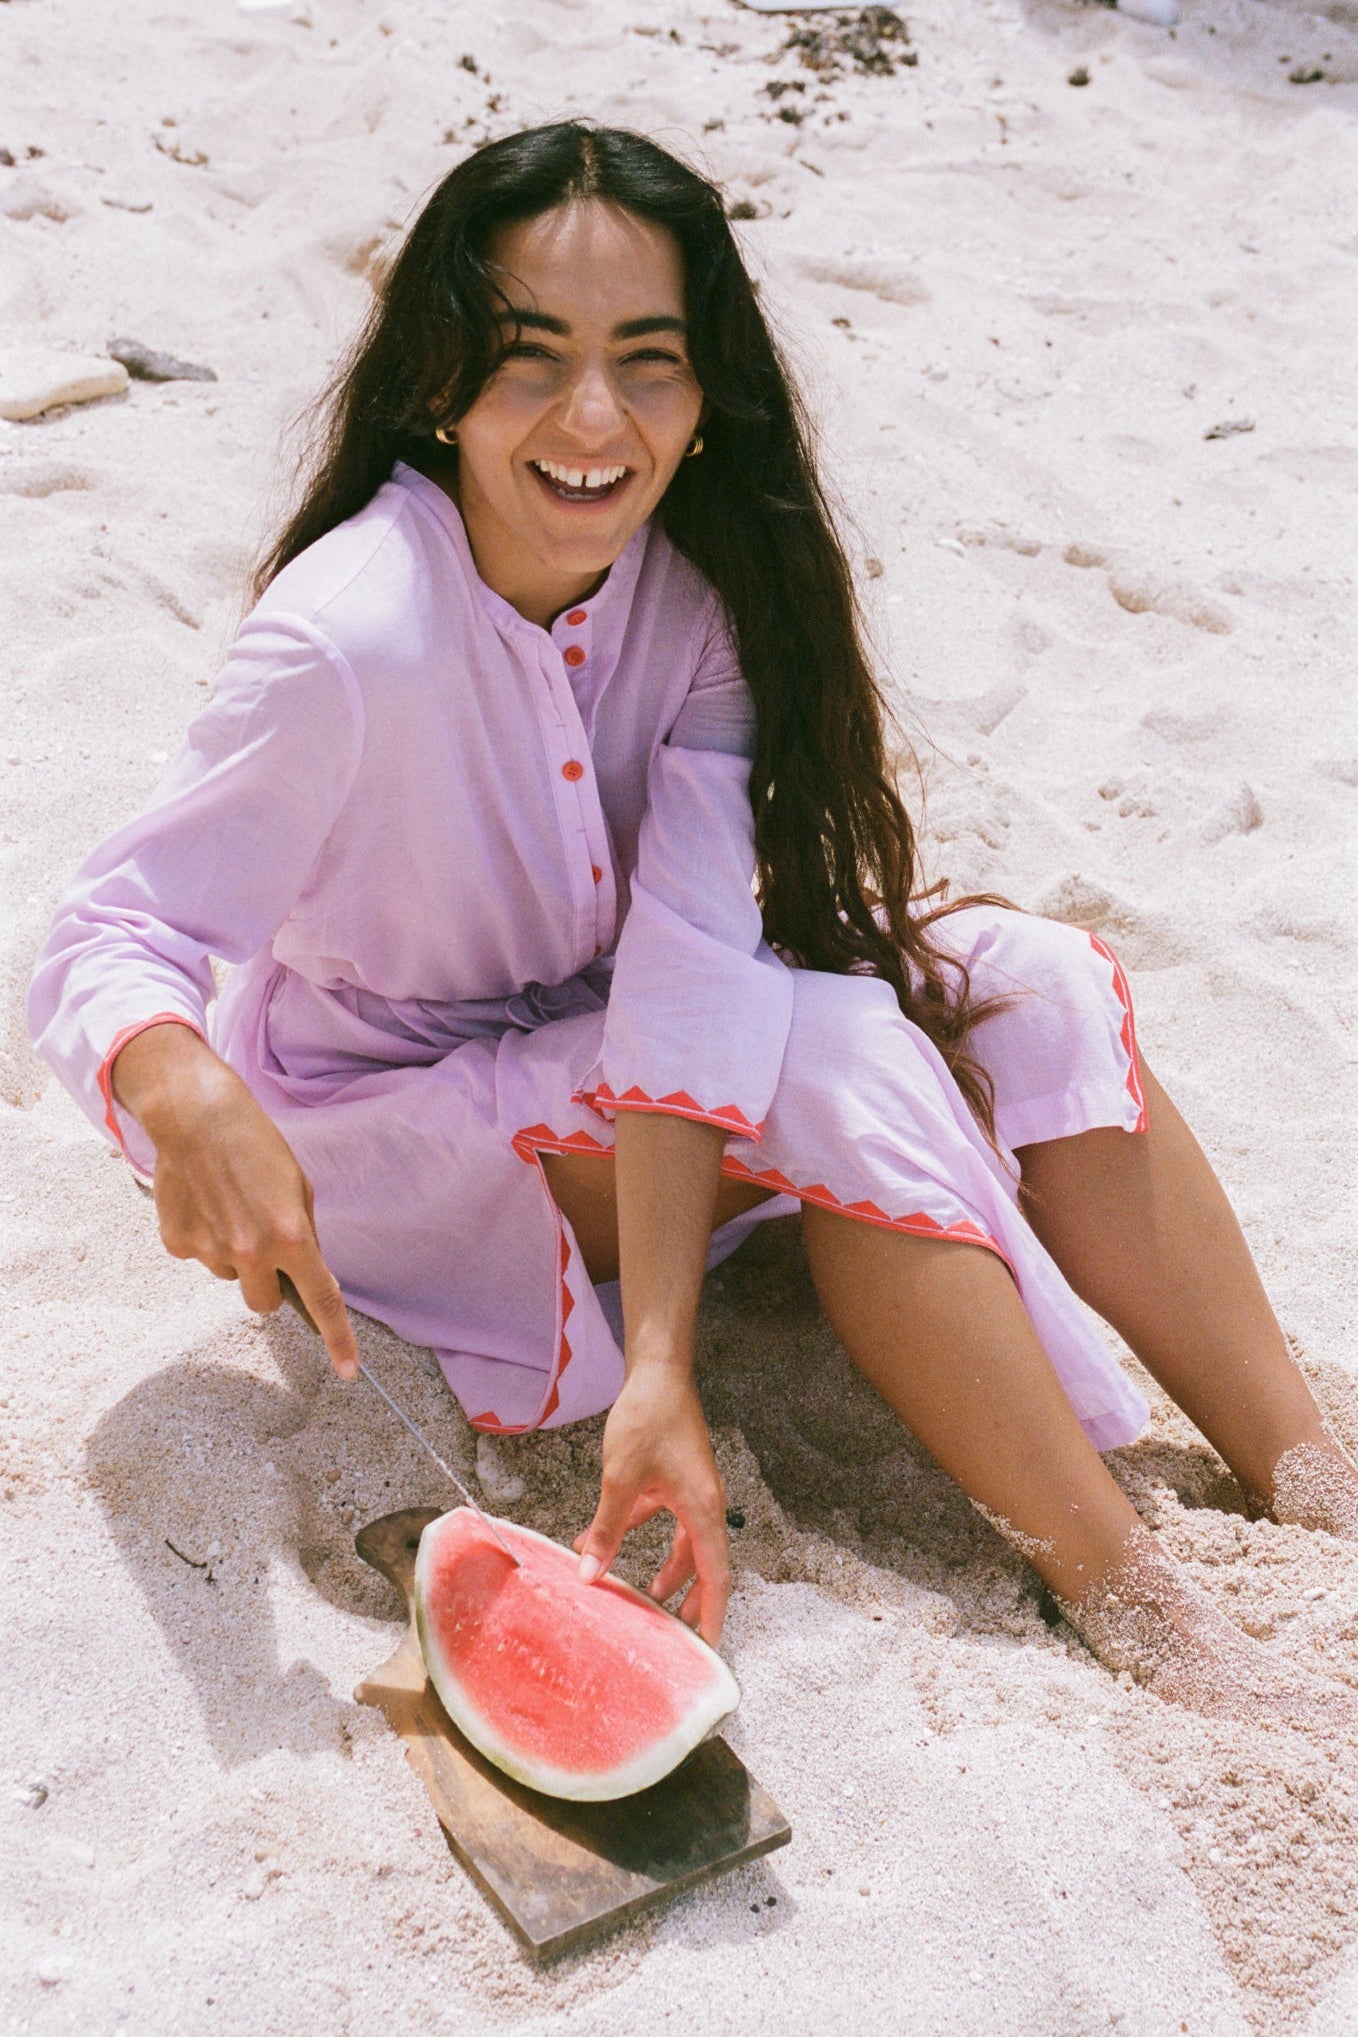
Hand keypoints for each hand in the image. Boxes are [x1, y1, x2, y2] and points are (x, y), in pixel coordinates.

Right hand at [112, 1022, 358, 1378]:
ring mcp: (210, 1251)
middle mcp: (251, 1251)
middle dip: (270, 1284)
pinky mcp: (178, 1243)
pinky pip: (199, 1257)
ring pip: (230, 1277)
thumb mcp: (298, 1187)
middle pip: (265, 1304)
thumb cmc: (256, 1144)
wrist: (196, 1115)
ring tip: (229, 1206)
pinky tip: (204, 1203)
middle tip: (264, 1244)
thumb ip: (303, 1236)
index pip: (321, 1301)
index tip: (349, 1370)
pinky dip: (204, 1239)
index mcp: (291, 1237)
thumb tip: (304, 1274)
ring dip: (235, 1256)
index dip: (338, 1339)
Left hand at [574, 1363, 730, 1645]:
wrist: (657, 1372)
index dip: (713, 1613)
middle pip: (705, 1564)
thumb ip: (606, 1529)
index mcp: (703, 1508)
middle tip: (678, 1635)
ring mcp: (691, 1489)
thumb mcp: (620, 1479)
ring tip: (646, 1597)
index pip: (715, 1574)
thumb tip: (588, 1575)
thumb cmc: (648, 1419)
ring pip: (685, 1543)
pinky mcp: (675, 1477)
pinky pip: (665, 1517)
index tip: (708, 1647)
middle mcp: (705, 1502)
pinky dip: (642, 1533)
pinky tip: (606, 1542)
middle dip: (692, 1599)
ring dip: (668, 1569)